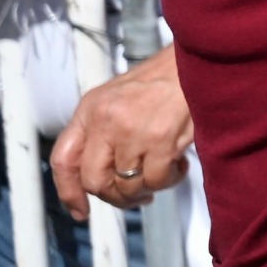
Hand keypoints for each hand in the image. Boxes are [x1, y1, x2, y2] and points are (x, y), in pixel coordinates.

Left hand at [49, 46, 190, 218]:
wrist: (203, 56)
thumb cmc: (169, 75)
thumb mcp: (122, 94)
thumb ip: (105, 130)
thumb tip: (103, 177)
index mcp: (92, 107)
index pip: (64, 159)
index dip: (68, 192)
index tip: (80, 211)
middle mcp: (106, 119)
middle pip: (94, 180)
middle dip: (116, 196)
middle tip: (137, 193)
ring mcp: (132, 130)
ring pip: (127, 185)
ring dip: (148, 188)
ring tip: (166, 171)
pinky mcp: (161, 139)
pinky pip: (156, 180)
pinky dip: (170, 179)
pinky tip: (180, 163)